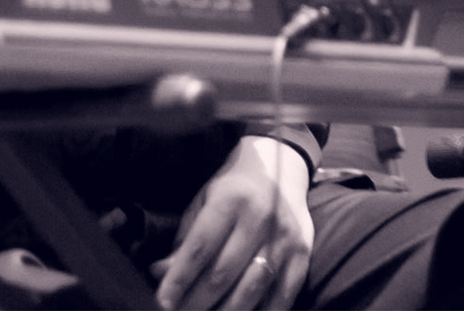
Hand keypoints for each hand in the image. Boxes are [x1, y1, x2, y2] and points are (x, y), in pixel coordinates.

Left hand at [152, 136, 311, 310]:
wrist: (283, 167)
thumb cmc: (234, 189)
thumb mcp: (204, 202)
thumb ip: (185, 240)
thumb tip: (160, 274)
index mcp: (231, 199)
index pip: (200, 248)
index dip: (178, 279)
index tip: (162, 301)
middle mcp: (261, 217)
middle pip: (223, 274)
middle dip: (195, 302)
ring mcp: (285, 238)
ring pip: (251, 290)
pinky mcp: (303, 254)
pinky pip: (282, 296)